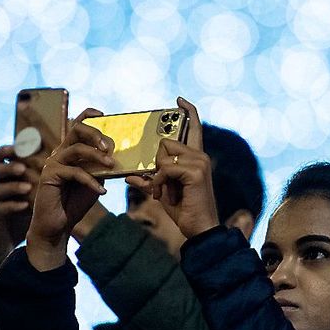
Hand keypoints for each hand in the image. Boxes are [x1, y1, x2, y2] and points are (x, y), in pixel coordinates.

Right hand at [0, 145, 39, 278]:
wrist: (4, 246)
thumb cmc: (21, 217)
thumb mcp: (29, 196)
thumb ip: (39, 179)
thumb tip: (63, 162)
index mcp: (2, 179)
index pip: (1, 159)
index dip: (10, 150)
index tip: (26, 146)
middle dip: (8, 165)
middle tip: (23, 166)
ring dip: (11, 186)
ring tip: (28, 186)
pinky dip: (12, 206)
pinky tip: (25, 206)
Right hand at [26, 109, 114, 270]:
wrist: (59, 225)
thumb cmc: (76, 202)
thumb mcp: (96, 181)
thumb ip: (103, 167)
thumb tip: (121, 156)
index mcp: (70, 150)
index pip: (77, 125)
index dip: (89, 115)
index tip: (104, 114)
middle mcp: (60, 152)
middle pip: (76, 129)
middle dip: (95, 134)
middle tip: (109, 147)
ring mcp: (53, 163)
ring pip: (76, 149)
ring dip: (97, 157)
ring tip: (111, 166)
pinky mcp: (50, 176)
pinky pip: (74, 172)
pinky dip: (91, 181)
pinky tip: (102, 191)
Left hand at [126, 97, 218, 238]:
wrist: (199, 229)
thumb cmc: (184, 211)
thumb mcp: (163, 193)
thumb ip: (150, 180)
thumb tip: (129, 176)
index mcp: (196, 158)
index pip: (194, 127)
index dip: (188, 111)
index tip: (178, 100)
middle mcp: (201, 156)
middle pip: (167, 142)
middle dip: (158, 163)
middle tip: (161, 184)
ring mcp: (200, 162)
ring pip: (164, 154)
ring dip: (159, 175)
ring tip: (163, 192)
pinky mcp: (195, 171)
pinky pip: (165, 168)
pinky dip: (160, 182)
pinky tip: (164, 194)